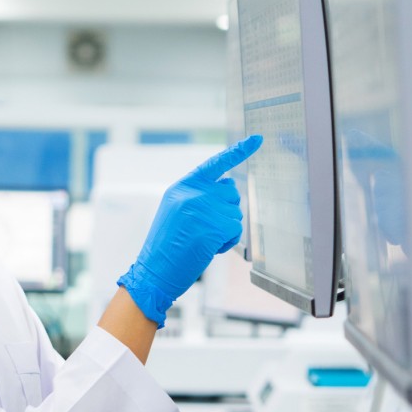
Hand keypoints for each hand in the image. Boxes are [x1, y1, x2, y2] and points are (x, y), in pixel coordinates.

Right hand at [118, 134, 261, 326]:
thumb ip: (197, 196)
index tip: (258, 139)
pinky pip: (236, 230)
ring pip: (235, 213)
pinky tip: (209, 248)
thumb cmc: (166, 246)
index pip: (215, 164)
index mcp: (182, 187)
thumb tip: (229, 189)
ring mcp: (203, 208)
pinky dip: (228, 242)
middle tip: (206, 229)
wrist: (154, 271)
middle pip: (231, 192)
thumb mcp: (175, 211)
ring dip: (225, 230)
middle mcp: (193, 193)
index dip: (238, 151)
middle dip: (226, 211)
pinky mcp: (213, 226)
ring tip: (203, 241)